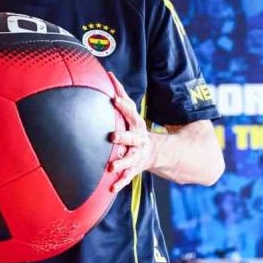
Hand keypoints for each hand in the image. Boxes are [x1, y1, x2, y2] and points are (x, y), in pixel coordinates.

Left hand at [108, 72, 155, 192]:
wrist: (153, 152)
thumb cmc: (134, 128)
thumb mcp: (131, 113)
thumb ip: (121, 95)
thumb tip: (108, 73)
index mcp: (136, 125)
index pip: (130, 113)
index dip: (123, 106)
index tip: (114, 99)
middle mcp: (138, 140)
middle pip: (131, 137)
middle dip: (123, 136)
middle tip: (112, 136)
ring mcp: (137, 155)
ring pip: (129, 159)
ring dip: (121, 163)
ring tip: (111, 166)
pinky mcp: (133, 168)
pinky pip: (127, 177)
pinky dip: (119, 183)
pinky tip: (111, 188)